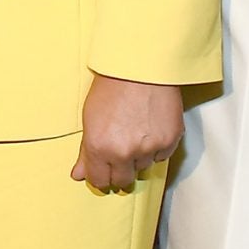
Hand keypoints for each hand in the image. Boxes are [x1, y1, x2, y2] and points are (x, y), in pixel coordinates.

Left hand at [72, 74, 182, 192]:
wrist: (140, 68)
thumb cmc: (111, 88)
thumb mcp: (89, 118)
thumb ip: (86, 151)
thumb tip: (79, 175)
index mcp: (99, 147)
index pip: (100, 180)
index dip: (100, 177)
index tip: (102, 172)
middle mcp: (124, 153)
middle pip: (123, 180)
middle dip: (119, 172)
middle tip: (119, 155)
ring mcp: (148, 149)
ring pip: (142, 166)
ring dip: (138, 156)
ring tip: (134, 132)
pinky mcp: (170, 142)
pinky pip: (161, 156)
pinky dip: (156, 148)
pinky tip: (149, 128)